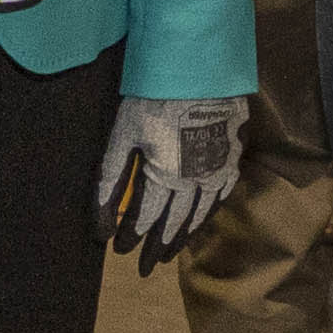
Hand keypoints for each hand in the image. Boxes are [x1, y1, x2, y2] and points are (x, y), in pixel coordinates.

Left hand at [98, 94, 242, 272]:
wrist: (200, 66)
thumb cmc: (154, 97)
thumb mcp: (122, 136)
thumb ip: (110, 181)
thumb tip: (99, 225)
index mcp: (166, 180)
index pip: (146, 220)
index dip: (132, 238)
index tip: (120, 251)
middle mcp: (196, 183)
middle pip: (175, 224)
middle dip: (157, 246)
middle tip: (146, 266)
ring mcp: (219, 170)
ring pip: (201, 214)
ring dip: (184, 235)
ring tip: (172, 251)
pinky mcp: (233, 153)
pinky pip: (224, 192)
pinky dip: (211, 211)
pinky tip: (205, 216)